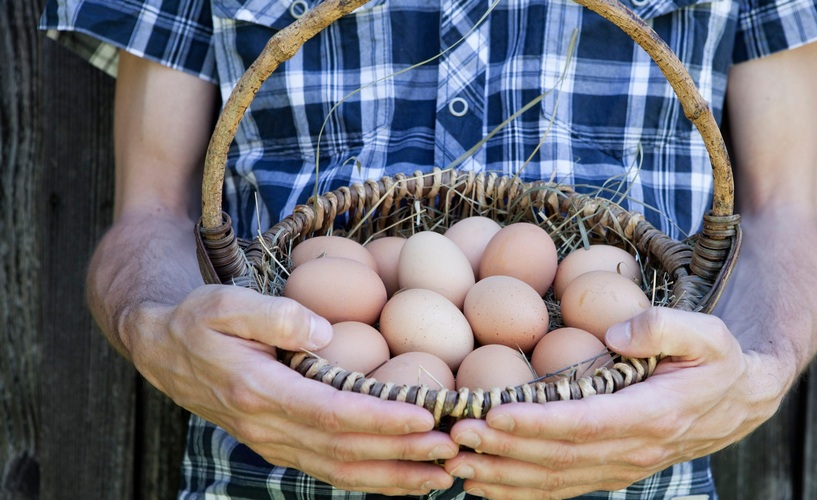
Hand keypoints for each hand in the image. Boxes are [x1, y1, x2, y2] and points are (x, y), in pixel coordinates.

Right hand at [127, 285, 457, 494]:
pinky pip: (329, 470)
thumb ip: (274, 316)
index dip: (380, 419)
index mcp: (258, 391)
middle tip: (453, 450)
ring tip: (441, 477)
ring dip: (394, 477)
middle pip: (345, 450)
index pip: (330, 413)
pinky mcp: (281, 446)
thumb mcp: (225, 302)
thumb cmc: (199, 320)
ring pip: (340, 471)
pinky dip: (371, 478)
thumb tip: (328, 334)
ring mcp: (273, 443)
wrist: (163, 351)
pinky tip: (405, 478)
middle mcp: (267, 428)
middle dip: (402, 453)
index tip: (424, 418)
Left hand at [442, 307, 788, 497]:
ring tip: (454, 465)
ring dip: (501, 475)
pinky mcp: (610, 471)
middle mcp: (633, 450)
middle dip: (502, 449)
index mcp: (652, 414)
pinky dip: (518, 491)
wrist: (738, 401)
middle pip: (558, 456)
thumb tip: (617, 332)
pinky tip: (482, 487)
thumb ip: (664, 328)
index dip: (536, 422)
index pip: (585, 423)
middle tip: (454, 436)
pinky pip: (559, 488)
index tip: (491, 414)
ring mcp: (620, 467)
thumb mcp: (707, 333)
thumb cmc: (715, 360)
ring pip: (553, 479)